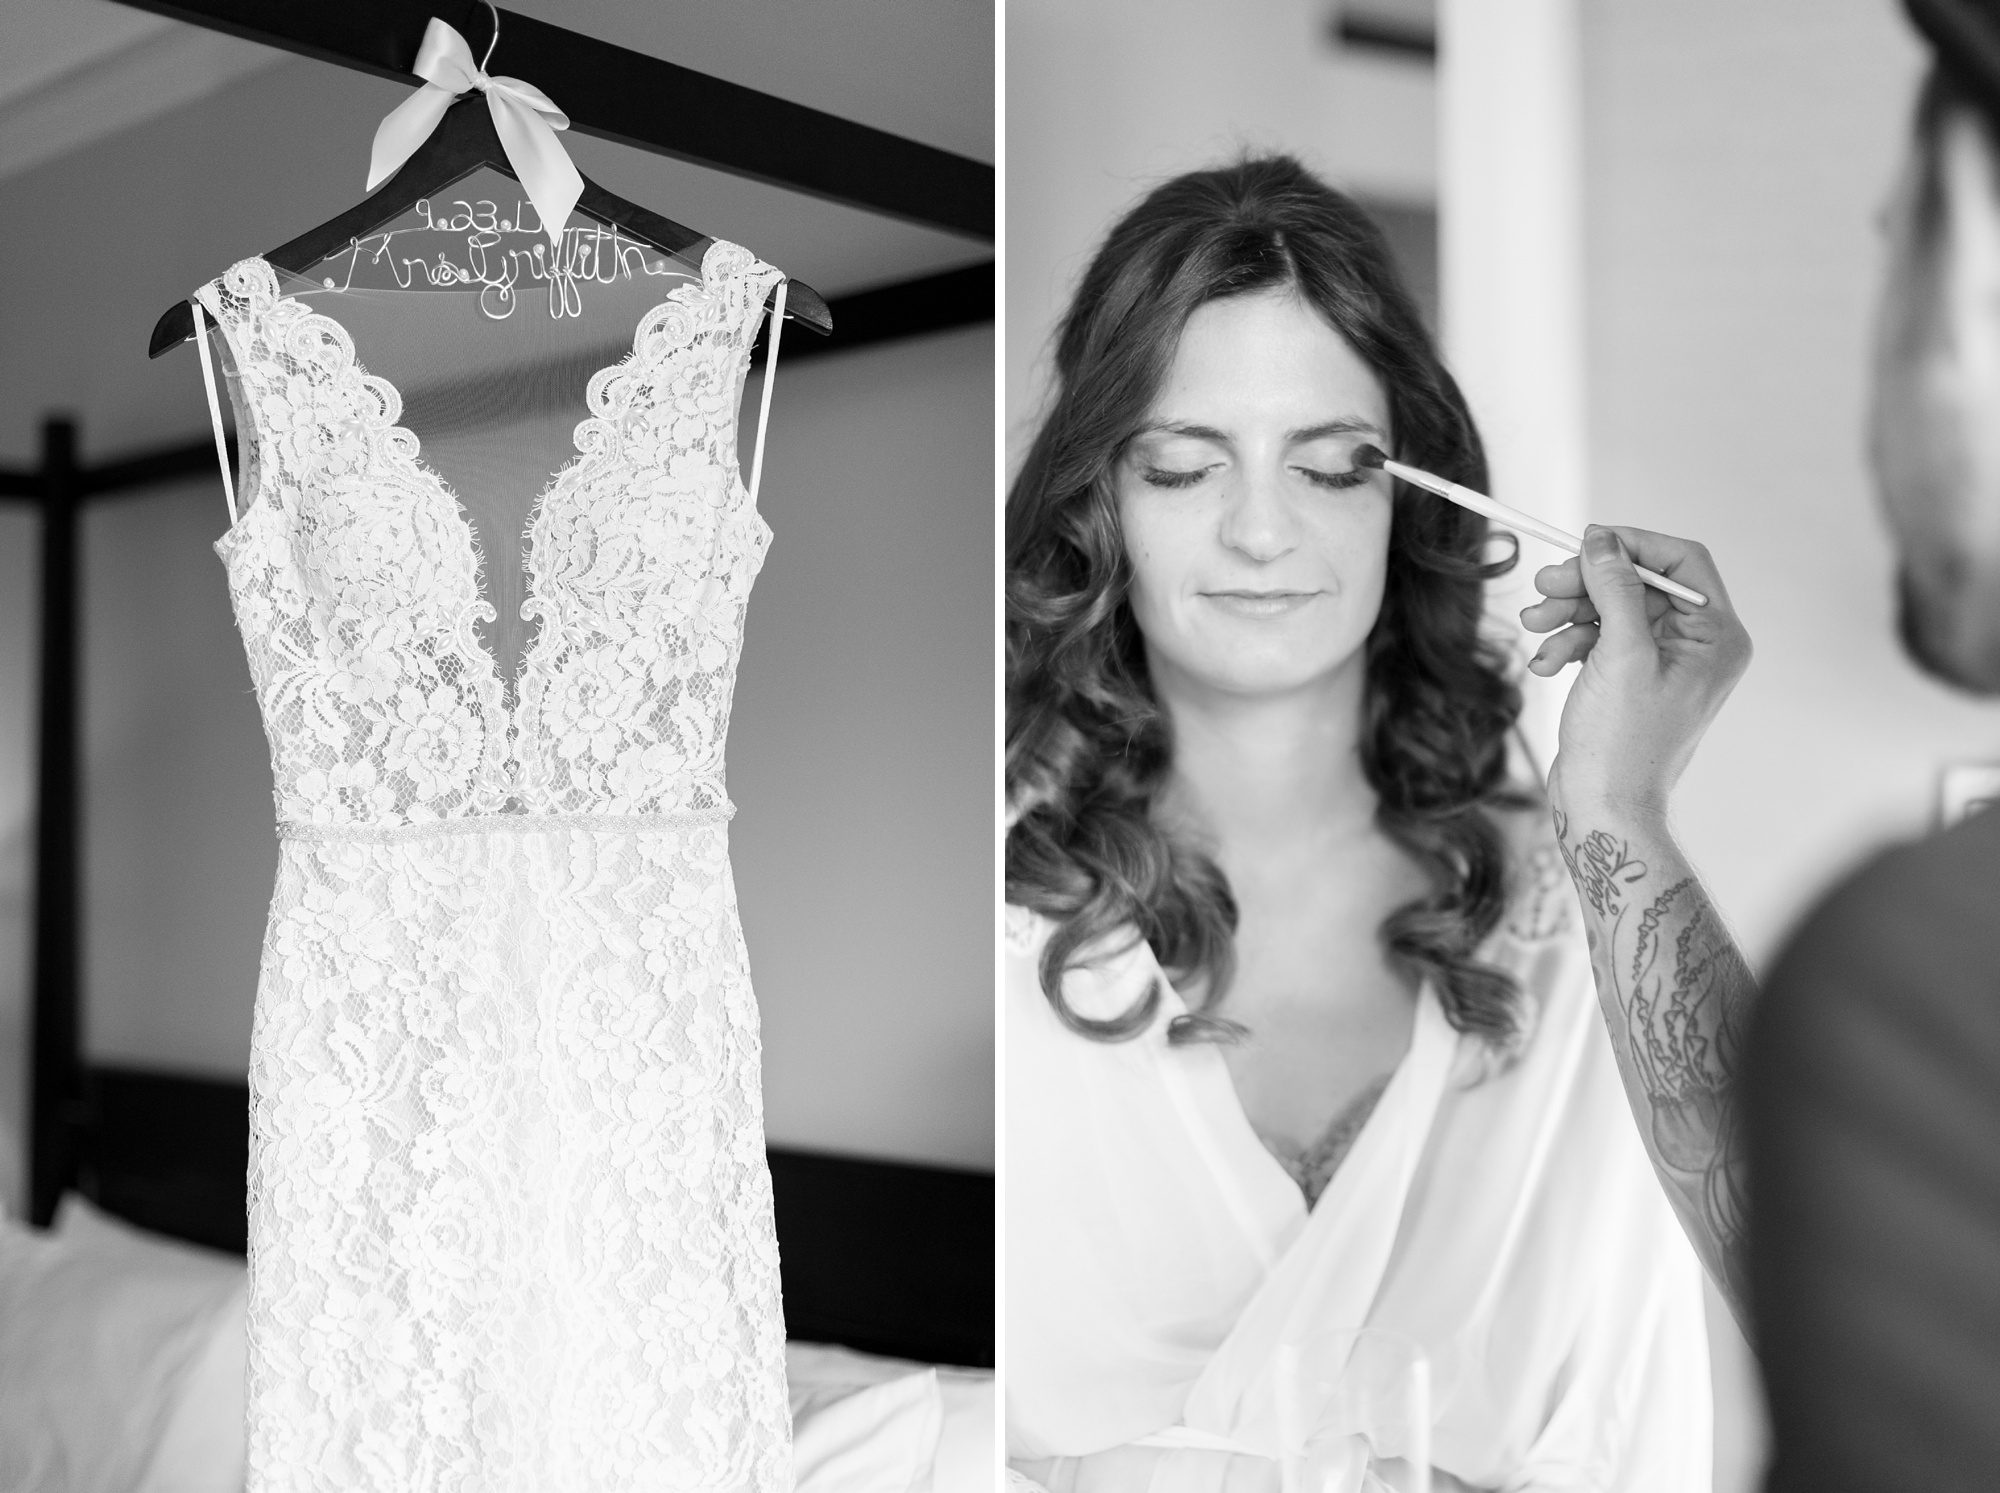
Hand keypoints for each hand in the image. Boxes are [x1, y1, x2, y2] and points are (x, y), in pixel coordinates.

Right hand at [1519, 525, 1751, 821]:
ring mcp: (1663, 663)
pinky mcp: (1632, 678)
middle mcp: (1697, 646)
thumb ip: (1615, 590)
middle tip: (1543, 587)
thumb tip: (1603, 541)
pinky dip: (1569, 642)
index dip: (1631, 546)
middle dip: (1586, 585)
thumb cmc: (1622, 744)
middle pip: (1638, 583)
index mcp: (1715, 637)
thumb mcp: (1620, 655)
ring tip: (1534, 626)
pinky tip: (1546, 662)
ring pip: (1612, 609)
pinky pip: (1600, 639)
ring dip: (1568, 614)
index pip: (1680, 562)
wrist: (1604, 807)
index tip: (1583, 543)